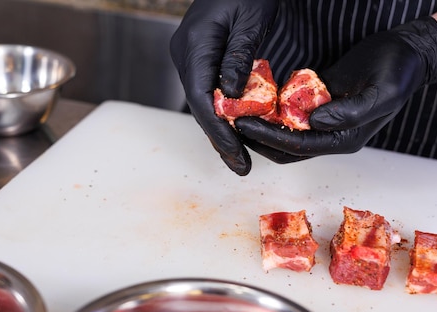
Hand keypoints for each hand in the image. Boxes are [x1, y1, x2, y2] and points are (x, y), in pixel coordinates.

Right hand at [170, 0, 280, 174]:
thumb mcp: (250, 19)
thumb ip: (239, 57)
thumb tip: (231, 97)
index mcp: (194, 45)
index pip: (201, 97)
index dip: (218, 129)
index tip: (236, 152)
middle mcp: (185, 55)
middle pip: (199, 107)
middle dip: (220, 139)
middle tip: (240, 167)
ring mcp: (190, 57)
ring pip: (203, 103)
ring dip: (221, 131)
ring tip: (239, 159)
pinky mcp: (200, 58)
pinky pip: (209, 92)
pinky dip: (223, 114)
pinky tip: (237, 131)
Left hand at [236, 16, 436, 162]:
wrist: (407, 52)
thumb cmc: (399, 72)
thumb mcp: (382, 93)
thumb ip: (350, 112)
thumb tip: (316, 123)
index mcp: (344, 139)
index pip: (298, 146)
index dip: (269, 138)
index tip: (245, 127)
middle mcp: (330, 135)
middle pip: (285, 148)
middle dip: (258, 139)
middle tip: (232, 123)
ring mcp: (323, 121)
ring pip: (284, 134)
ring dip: (261, 128)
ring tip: (237, 115)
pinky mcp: (318, 104)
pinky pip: (290, 114)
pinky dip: (271, 111)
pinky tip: (253, 100)